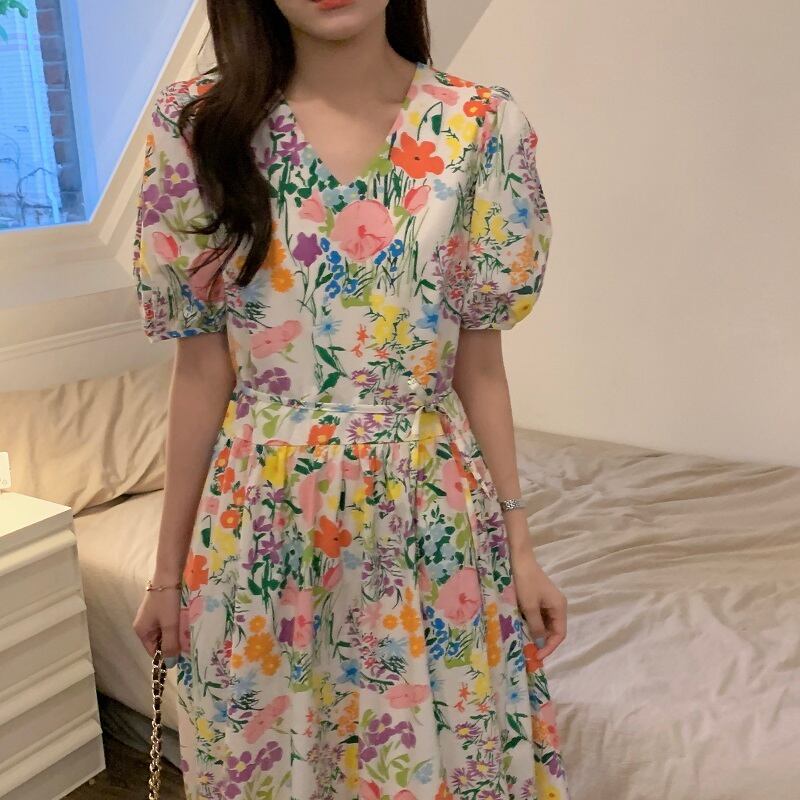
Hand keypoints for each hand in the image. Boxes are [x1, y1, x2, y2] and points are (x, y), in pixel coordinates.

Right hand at [132, 579, 181, 663]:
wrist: (169, 573)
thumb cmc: (167, 600)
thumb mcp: (169, 624)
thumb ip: (170, 644)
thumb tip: (170, 665)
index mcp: (142, 631)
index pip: (153, 652)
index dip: (166, 655)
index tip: (182, 656)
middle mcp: (144, 624)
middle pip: (159, 641)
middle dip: (173, 643)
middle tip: (189, 643)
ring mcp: (152, 615)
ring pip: (166, 631)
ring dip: (176, 633)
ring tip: (189, 633)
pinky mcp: (160, 607)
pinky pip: (168, 621)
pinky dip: (177, 623)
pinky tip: (187, 622)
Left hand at [510, 544, 566, 659]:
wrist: (518, 559)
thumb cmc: (525, 582)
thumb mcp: (530, 606)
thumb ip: (536, 626)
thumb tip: (540, 643)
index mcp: (559, 607)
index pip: (560, 634)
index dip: (549, 647)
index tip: (537, 656)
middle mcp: (557, 606)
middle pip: (553, 630)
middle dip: (542, 642)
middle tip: (529, 653)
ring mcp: (548, 602)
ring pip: (545, 625)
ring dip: (536, 634)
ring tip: (525, 644)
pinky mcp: (539, 599)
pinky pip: (538, 617)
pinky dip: (532, 625)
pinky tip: (522, 630)